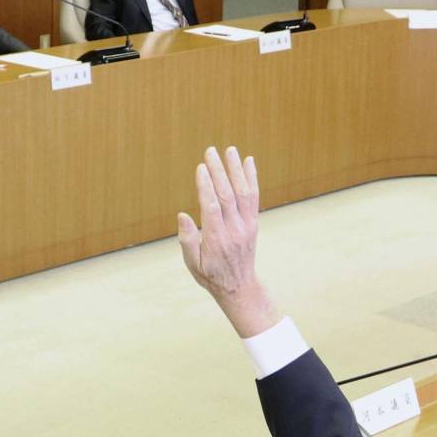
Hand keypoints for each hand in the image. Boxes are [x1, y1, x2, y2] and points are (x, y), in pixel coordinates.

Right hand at [179, 146, 278, 335]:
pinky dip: (252, 178)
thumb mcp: (192, 263)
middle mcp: (234, 229)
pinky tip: (248, 162)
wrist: (239, 286)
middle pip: (227, 195)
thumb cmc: (210, 275)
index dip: (206, 185)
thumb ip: (187, 240)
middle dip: (219, 171)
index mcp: (216, 238)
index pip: (212, 206)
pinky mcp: (253, 223)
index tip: (201, 167)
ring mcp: (246, 225)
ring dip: (237, 169)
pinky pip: (254, 197)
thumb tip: (182, 215)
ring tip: (230, 150)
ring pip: (243, 192)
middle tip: (211, 151)